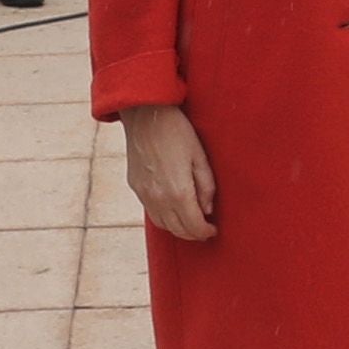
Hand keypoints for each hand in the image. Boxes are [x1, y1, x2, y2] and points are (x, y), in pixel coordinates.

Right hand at [121, 103, 216, 242]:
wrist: (146, 115)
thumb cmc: (177, 131)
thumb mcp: (200, 156)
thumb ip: (206, 186)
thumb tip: (207, 210)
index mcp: (178, 192)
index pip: (194, 226)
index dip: (206, 232)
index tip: (213, 230)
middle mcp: (158, 198)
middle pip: (178, 230)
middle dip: (193, 234)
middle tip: (205, 229)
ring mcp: (144, 194)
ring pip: (162, 225)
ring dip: (178, 228)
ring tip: (190, 222)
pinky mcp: (135, 186)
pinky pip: (151, 212)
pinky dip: (164, 218)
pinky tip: (173, 210)